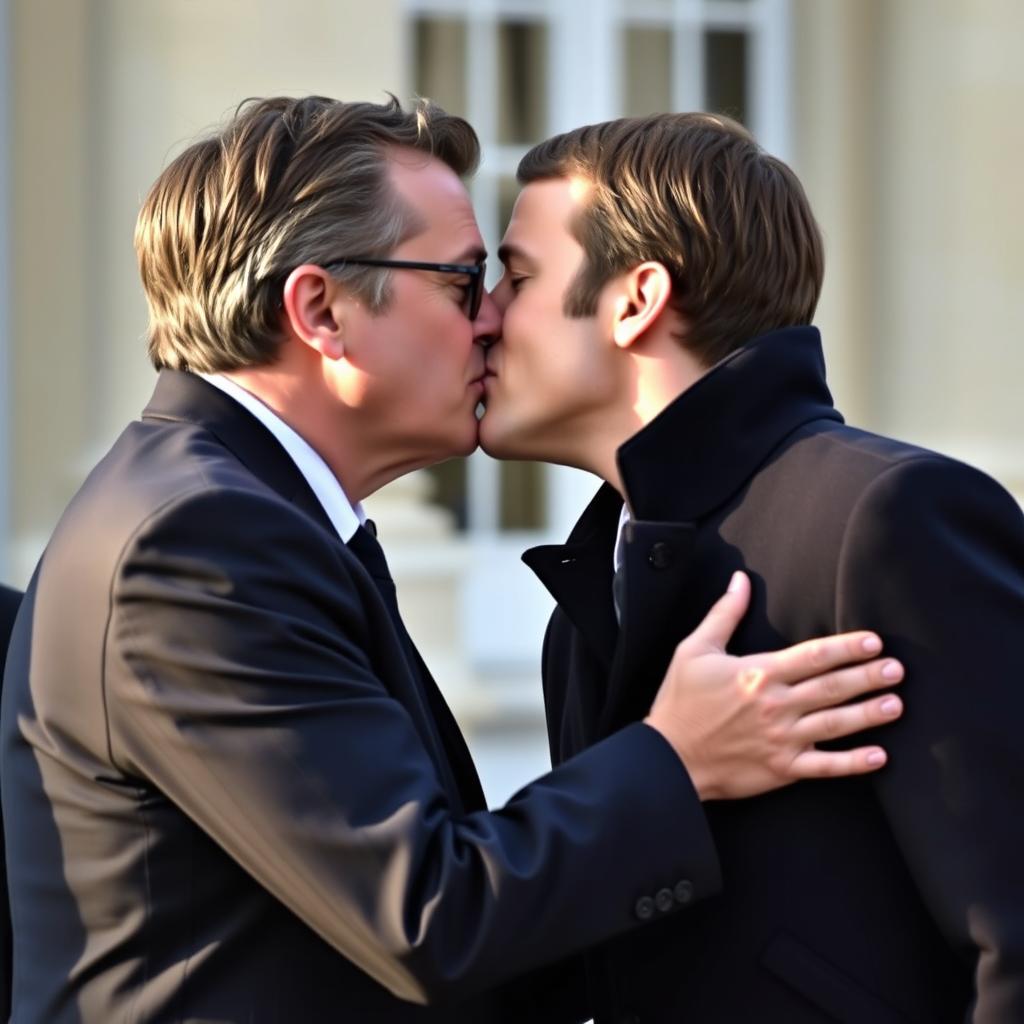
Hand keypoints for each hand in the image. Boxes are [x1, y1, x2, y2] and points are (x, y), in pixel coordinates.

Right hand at [645, 572, 903, 799]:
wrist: (668, 756)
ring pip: (836, 724)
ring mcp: (782, 739)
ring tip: (896, 703)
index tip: (873, 641)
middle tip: (896, 669)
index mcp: (759, 673)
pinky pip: (825, 767)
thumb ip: (724, 614)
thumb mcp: (694, 649)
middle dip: (868, 677)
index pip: (813, 656)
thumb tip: (740, 580)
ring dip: (869, 713)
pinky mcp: (782, 769)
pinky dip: (854, 762)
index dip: (846, 647)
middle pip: (832, 688)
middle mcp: (776, 705)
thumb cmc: (680, 701)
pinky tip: (879, 755)